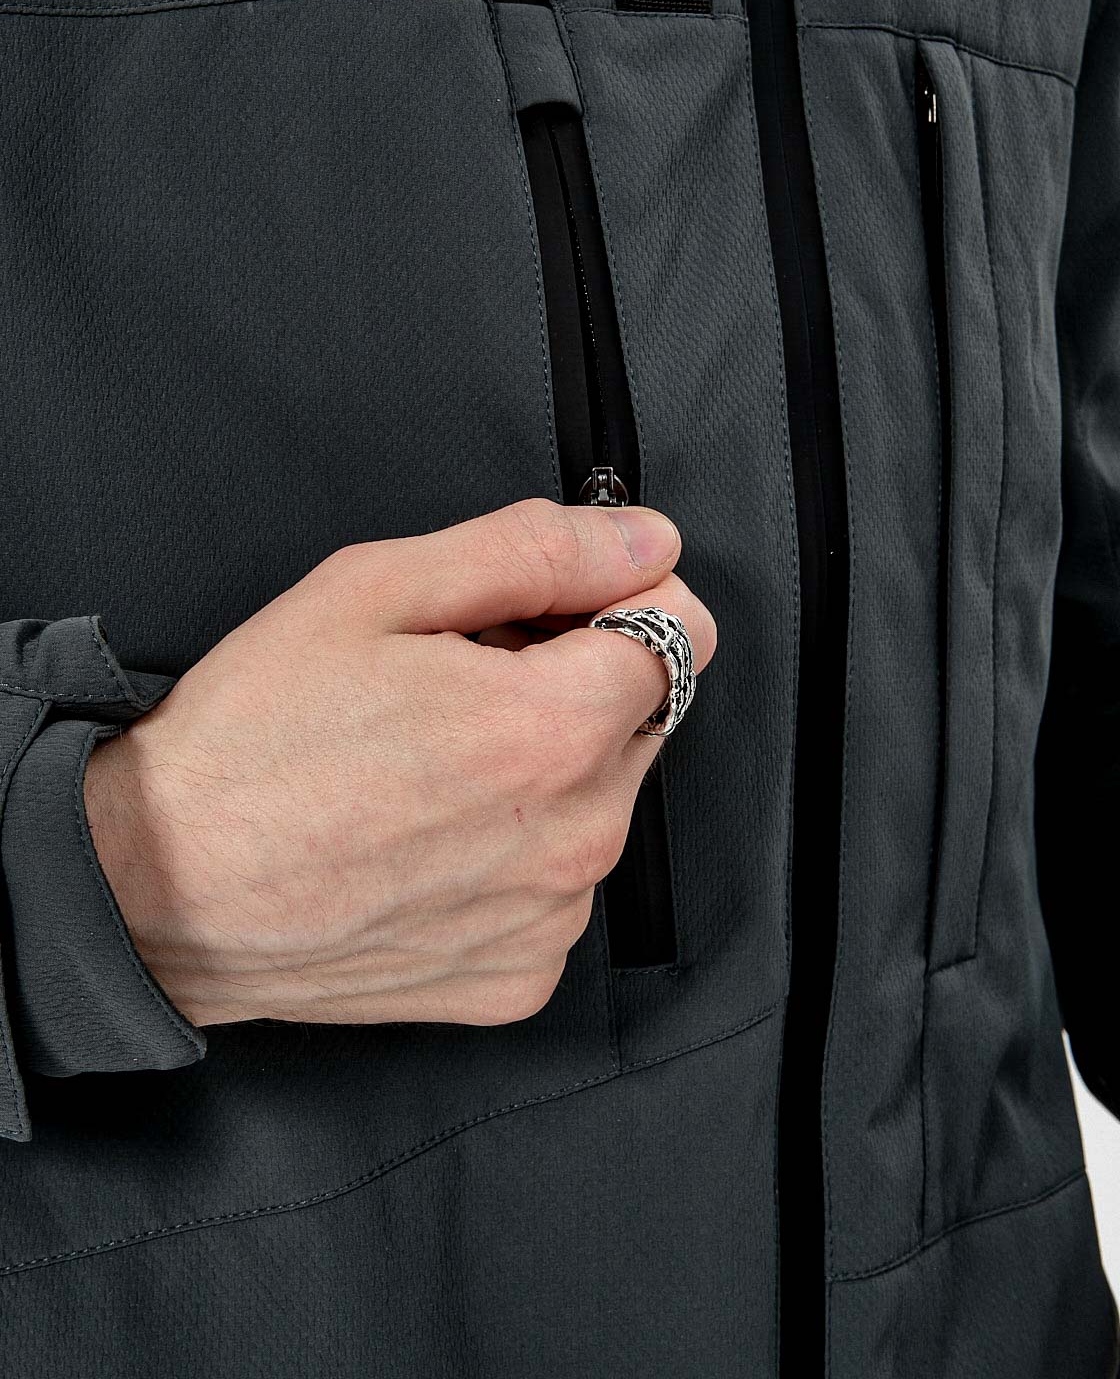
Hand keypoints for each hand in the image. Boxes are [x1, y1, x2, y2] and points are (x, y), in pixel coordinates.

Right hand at [84, 500, 716, 1028]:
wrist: (156, 886)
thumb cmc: (251, 736)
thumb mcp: (378, 589)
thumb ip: (535, 551)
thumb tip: (645, 539)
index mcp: (551, 731)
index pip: (683, 634)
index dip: (616, 600)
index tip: (548, 609)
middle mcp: (576, 837)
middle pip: (642, 716)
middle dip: (574, 680)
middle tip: (458, 681)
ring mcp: (550, 918)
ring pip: (602, 800)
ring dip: (545, 767)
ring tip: (427, 761)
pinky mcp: (517, 978)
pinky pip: (558, 886)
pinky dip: (515, 852)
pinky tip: (427, 835)